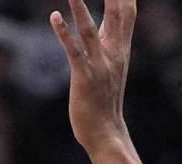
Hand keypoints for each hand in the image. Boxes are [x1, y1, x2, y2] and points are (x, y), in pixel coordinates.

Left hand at [50, 0, 136, 152]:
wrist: (105, 132)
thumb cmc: (104, 100)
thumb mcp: (111, 65)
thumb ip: (109, 43)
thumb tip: (103, 24)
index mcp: (121, 48)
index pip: (127, 12)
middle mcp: (114, 53)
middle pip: (116, 13)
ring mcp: (99, 64)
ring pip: (90, 29)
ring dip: (80, 7)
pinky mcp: (84, 76)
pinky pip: (73, 50)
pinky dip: (64, 32)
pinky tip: (54, 16)